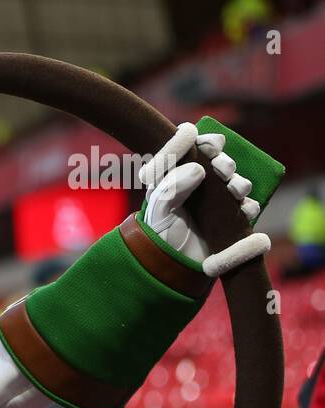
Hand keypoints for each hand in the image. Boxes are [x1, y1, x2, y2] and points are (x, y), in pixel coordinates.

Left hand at [139, 123, 267, 275]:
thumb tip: (197, 170)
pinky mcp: (230, 217)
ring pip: (237, 180)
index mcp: (176, 175)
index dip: (205, 142)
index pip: (192, 148)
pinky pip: (247, 205)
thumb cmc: (159, 235)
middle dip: (224, 162)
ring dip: (239, 182)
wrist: (173, 265)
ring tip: (234, 191)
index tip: (209, 147)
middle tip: (223, 170)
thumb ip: (171, 187)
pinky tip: (242, 210)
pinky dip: (248, 205)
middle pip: (219, 160)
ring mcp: (216, 200)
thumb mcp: (159, 210)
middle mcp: (198, 184)